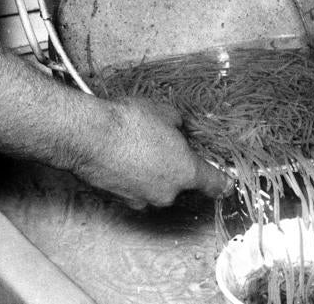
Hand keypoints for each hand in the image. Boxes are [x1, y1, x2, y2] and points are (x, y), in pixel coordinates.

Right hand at [71, 97, 231, 208]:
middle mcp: (168, 193)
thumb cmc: (129, 123)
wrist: (89, 136)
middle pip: (181, 184)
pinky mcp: (120, 200)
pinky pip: (135, 189)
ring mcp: (142, 200)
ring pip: (156, 187)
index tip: (225, 181)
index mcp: (187, 172)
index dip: (222, 182)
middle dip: (175, 166)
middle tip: (163, 144)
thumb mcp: (165, 113)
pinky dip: (132, 177)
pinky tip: (122, 157)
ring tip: (137, 148)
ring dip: (152, 173)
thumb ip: (180, 126)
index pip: (216, 184)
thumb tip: (181, 129)